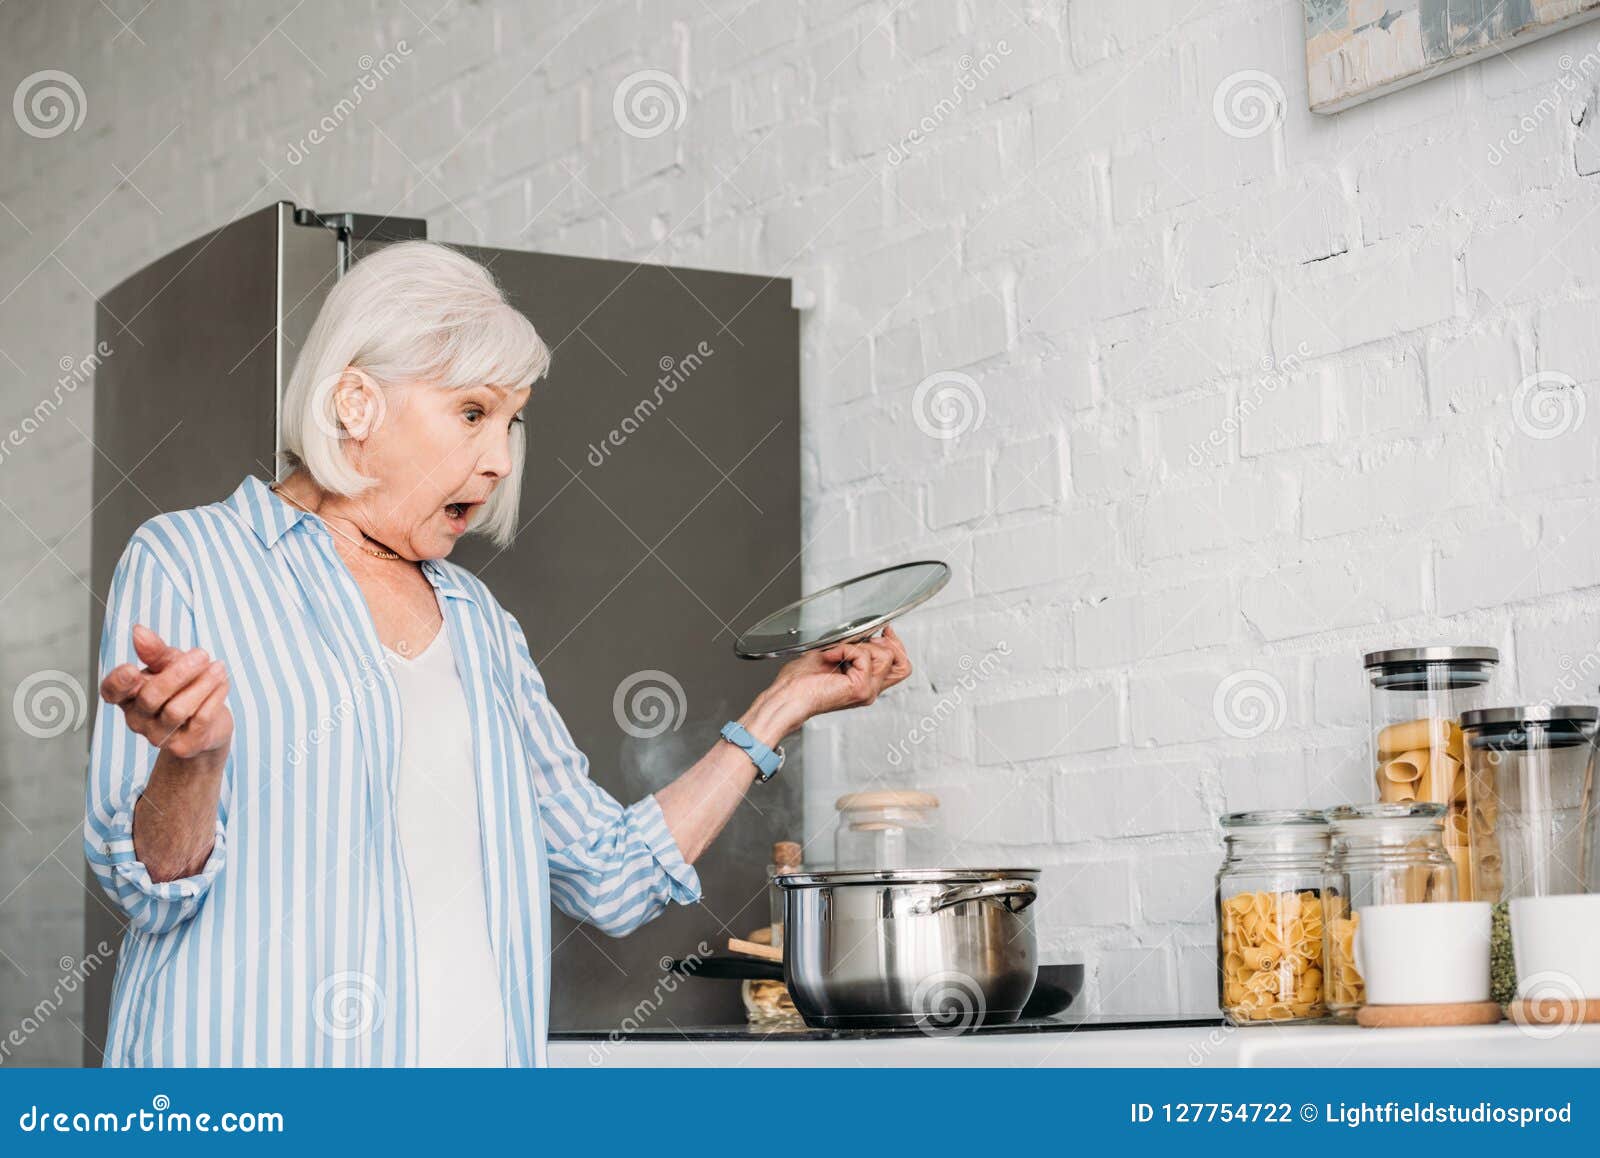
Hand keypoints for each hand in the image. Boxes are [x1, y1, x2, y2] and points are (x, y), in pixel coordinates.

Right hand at [100, 624, 232, 760]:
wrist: (209, 725)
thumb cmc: (184, 688)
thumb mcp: (169, 664)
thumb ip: (155, 651)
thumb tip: (139, 631)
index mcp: (128, 696)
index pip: (111, 691)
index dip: (118, 682)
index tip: (133, 668)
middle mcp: (138, 719)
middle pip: (151, 697)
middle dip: (178, 673)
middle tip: (202, 654)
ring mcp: (159, 736)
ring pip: (177, 710)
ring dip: (202, 684)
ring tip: (219, 667)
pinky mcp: (184, 747)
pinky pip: (200, 719)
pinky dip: (214, 696)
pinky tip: (223, 681)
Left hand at [742, 625, 912, 743]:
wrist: (788, 697)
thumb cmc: (800, 682)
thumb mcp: (831, 655)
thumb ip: (852, 647)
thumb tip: (864, 632)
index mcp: (865, 684)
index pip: (899, 666)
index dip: (896, 645)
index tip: (884, 630)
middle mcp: (870, 690)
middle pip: (902, 664)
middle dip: (888, 643)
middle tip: (864, 638)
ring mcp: (867, 691)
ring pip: (885, 655)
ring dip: (859, 645)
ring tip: (838, 651)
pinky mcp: (860, 688)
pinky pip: (864, 656)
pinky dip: (845, 649)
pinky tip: (830, 655)